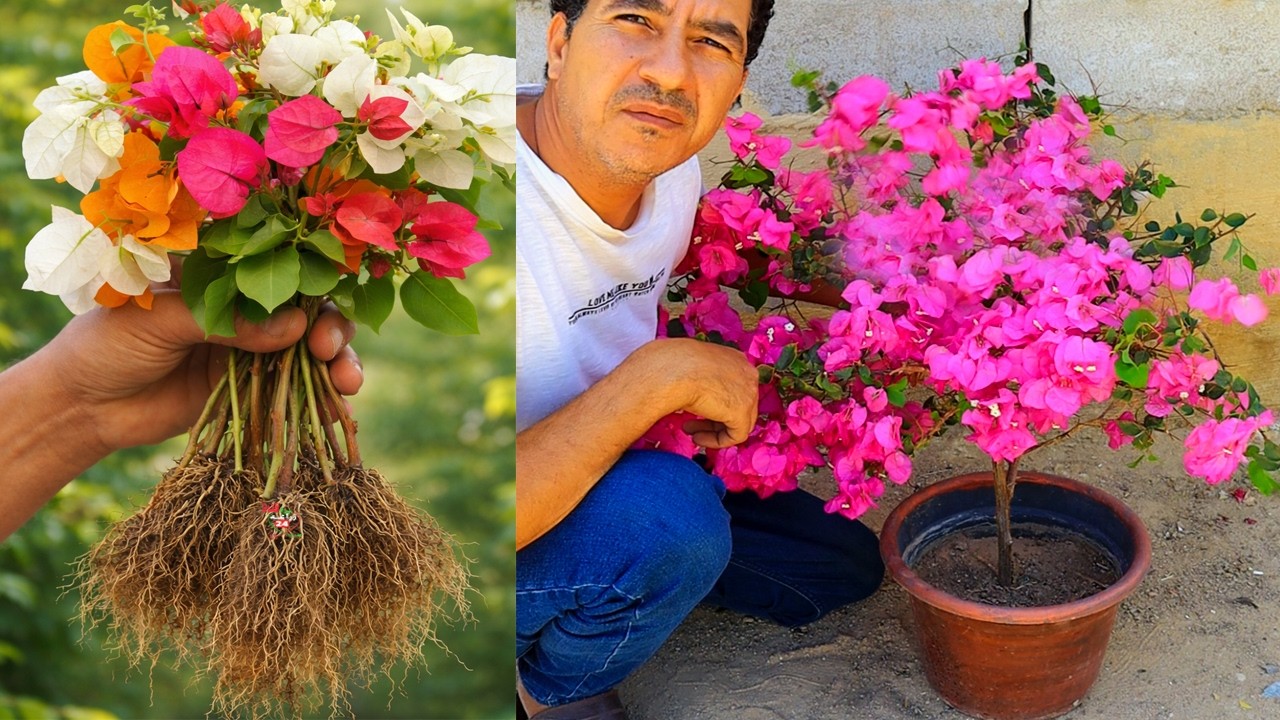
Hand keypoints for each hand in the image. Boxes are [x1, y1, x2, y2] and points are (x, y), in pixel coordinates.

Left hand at [36, 289, 361, 454]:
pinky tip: (336, 410)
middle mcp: (242, 303)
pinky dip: (319, 398)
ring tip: (347, 384)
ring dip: (336, 364)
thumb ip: (226, 322)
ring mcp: (249, 346)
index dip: (312, 280)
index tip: (321, 304)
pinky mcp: (249, 386)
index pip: (280, 262)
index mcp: (219, 270)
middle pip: (307, 306)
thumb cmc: (104, 344)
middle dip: (332, 326)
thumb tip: (297, 328)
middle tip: (331, 350)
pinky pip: (294, 388)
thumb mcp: (159, 321)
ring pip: (309, 349)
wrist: (79, 407)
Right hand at [635, 338, 758, 447]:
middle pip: (739, 405)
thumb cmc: (674, 365)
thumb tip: (699, 395)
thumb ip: (704, 380)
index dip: (716, 403)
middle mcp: (748, 373)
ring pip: (739, 421)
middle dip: (715, 418)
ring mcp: (749, 393)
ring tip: (692, 433)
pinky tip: (697, 438)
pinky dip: (717, 441)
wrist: (673, 370)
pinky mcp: (743, 412)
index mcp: (736, 359)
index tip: (698, 410)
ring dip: (714, 430)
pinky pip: (736, 435)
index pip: (734, 387)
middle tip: (692, 424)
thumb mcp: (694, 369)